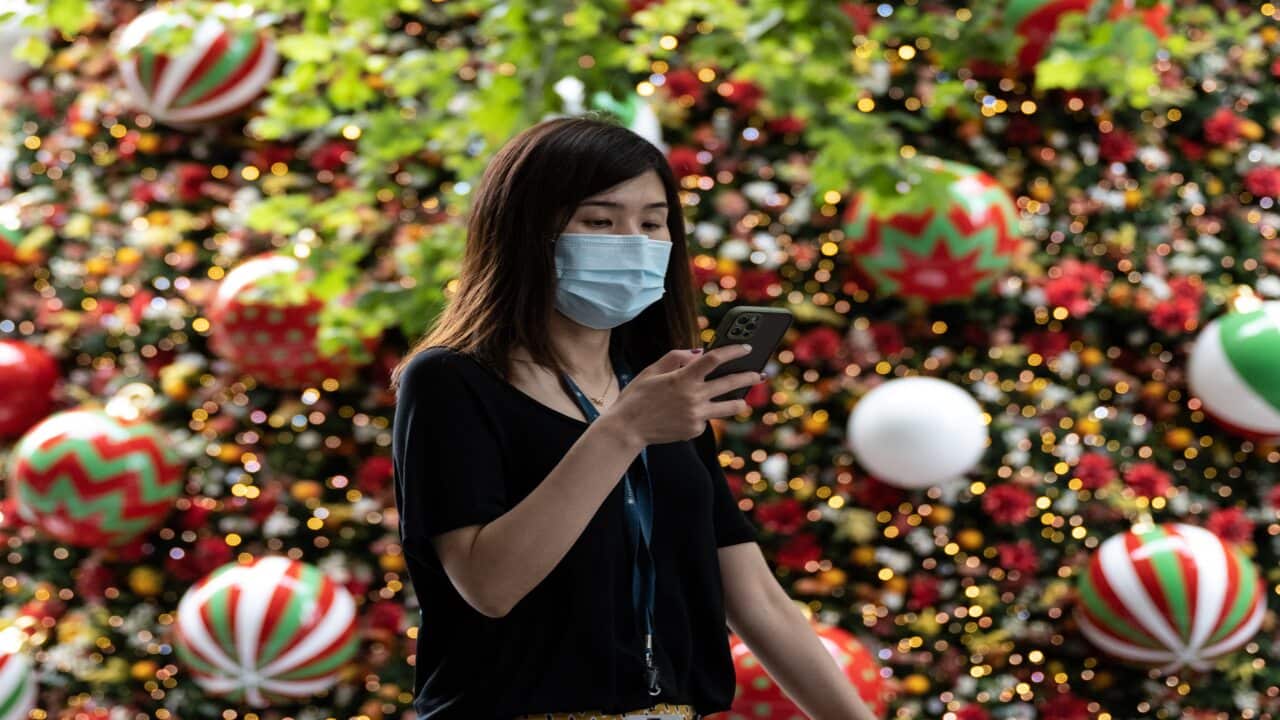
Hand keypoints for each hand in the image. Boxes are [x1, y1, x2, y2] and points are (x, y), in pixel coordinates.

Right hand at [604, 343, 762, 445]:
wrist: (626, 429)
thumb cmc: (637, 396)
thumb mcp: (652, 370)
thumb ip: (677, 358)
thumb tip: (699, 352)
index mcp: (683, 378)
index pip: (715, 359)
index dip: (733, 351)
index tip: (746, 347)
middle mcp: (693, 397)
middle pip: (730, 383)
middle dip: (748, 377)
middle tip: (759, 373)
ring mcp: (696, 416)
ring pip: (729, 408)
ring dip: (740, 402)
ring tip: (743, 399)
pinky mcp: (694, 430)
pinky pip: (706, 419)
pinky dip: (703, 414)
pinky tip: (692, 414)